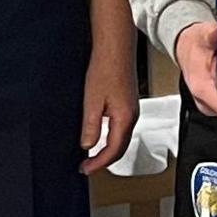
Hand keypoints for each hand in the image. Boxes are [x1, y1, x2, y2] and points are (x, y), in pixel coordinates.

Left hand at [80, 40, 138, 175]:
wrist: (115, 48)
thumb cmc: (106, 68)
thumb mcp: (92, 101)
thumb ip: (90, 126)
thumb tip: (87, 145)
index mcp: (125, 118)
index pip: (113, 151)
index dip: (98, 163)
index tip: (85, 169)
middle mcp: (132, 116)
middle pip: (120, 148)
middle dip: (104, 161)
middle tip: (87, 166)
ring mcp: (131, 110)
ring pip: (121, 139)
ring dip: (107, 150)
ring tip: (92, 156)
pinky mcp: (127, 104)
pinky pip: (120, 129)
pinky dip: (110, 138)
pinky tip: (99, 136)